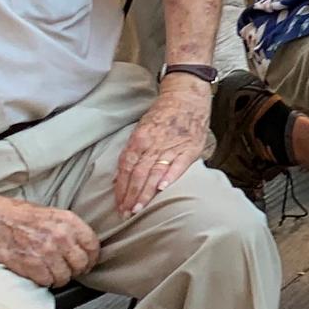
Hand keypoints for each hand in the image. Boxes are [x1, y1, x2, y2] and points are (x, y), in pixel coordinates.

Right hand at [0, 195, 99, 286]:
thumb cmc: (18, 215)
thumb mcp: (51, 214)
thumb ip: (68, 228)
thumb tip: (80, 244)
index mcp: (68, 221)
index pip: (92, 245)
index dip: (91, 257)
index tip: (87, 262)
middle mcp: (61, 237)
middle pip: (82, 264)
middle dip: (77, 270)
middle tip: (71, 271)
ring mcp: (47, 252)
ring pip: (66, 276)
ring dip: (60, 278)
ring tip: (54, 274)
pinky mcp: (32, 266)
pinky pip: (48, 282)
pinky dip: (45, 282)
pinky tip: (40, 276)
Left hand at [112, 82, 211, 214]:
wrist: (187, 96)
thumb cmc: (163, 114)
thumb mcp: (141, 129)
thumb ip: (133, 153)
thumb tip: (119, 177)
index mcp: (139, 139)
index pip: (126, 168)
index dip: (121, 188)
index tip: (118, 204)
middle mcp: (153, 144)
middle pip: (138, 174)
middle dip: (131, 196)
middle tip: (126, 213)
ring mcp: (172, 146)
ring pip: (154, 173)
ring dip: (145, 193)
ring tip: (138, 208)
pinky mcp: (189, 148)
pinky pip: (178, 165)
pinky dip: (170, 176)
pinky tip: (162, 188)